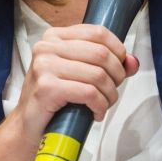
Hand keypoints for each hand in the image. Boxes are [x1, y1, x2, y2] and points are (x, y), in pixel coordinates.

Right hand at [13, 24, 138, 142]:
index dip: (118, 50)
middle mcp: (47, 47)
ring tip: (104, 104)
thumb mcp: (81, 74)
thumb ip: (108, 64)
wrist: (28, 128)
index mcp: (55, 36)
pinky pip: (88, 92)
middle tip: (112, 91)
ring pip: (97, 74)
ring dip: (109, 94)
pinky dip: (100, 105)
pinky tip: (96, 113)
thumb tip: (133, 62)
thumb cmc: (56, 99)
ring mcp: (44, 66)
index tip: (120, 68)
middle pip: (101, 53)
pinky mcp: (46, 87)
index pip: (98, 32)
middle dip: (116, 75)